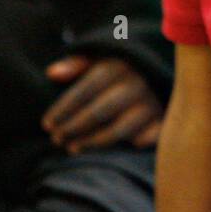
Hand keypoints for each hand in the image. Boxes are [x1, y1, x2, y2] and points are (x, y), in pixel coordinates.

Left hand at [43, 55, 163, 153]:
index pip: (84, 91)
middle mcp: (135, 83)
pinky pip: (147, 138)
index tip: (46, 125)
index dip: (62, 110)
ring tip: (73, 148)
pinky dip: (133, 144)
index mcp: (117, 66)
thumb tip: (52, 73)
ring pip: (118, 130)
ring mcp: (151, 102)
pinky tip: (115, 153)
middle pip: (98, 112)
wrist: (163, 68)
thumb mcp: (100, 59)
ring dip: (92, 141)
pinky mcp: (164, 118)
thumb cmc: (122, 68)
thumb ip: (76, 65)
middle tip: (56, 140)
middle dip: (73, 128)